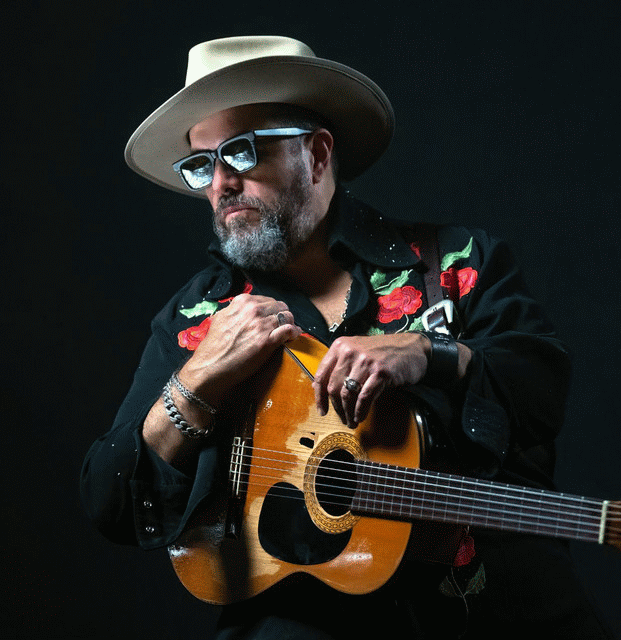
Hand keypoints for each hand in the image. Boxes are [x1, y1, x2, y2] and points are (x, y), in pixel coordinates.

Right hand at [179, 294, 301, 403]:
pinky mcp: (267, 341)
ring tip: (289, 333)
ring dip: (290, 325)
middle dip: (283, 316)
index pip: (268, 300)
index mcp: (242, 302)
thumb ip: (236, 311)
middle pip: (280, 307)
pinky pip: (289, 330)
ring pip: (287, 317)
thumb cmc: (214, 346)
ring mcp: (260, 324)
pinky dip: (294, 332)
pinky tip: (293, 337)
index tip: (274, 318)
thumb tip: (247, 310)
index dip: (273, 311)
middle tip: (283, 326)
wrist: (210, 367)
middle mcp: (252, 310)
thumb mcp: (221, 318)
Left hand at [312, 333, 430, 427]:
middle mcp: (350, 351)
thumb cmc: (384, 351)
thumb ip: (340, 365)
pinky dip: (361, 410)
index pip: (321, 375)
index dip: (319, 397)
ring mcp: (365, 361)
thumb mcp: (357, 351)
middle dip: (337, 408)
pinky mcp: (380, 372)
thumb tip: (320, 388)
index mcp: (340, 346)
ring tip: (352, 421)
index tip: (322, 411)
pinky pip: (364, 397)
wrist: (412, 347)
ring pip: (347, 394)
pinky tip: (361, 416)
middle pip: (333, 387)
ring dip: (348, 412)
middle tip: (342, 419)